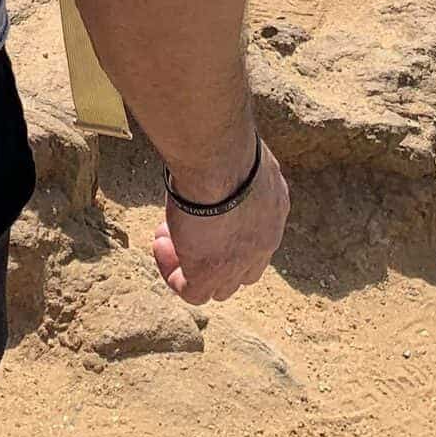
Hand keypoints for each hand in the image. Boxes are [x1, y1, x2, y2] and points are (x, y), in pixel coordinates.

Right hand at [151, 142, 288, 303]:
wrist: (219, 161)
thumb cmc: (226, 144)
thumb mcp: (240, 152)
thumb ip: (233, 162)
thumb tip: (216, 151)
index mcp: (274, 209)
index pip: (258, 234)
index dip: (228, 227)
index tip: (203, 206)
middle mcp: (264, 241)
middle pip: (242, 267)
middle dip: (212, 251)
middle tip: (185, 226)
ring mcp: (238, 263)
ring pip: (218, 286)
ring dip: (190, 263)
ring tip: (166, 236)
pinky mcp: (208, 275)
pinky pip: (190, 291)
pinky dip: (173, 273)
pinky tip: (160, 245)